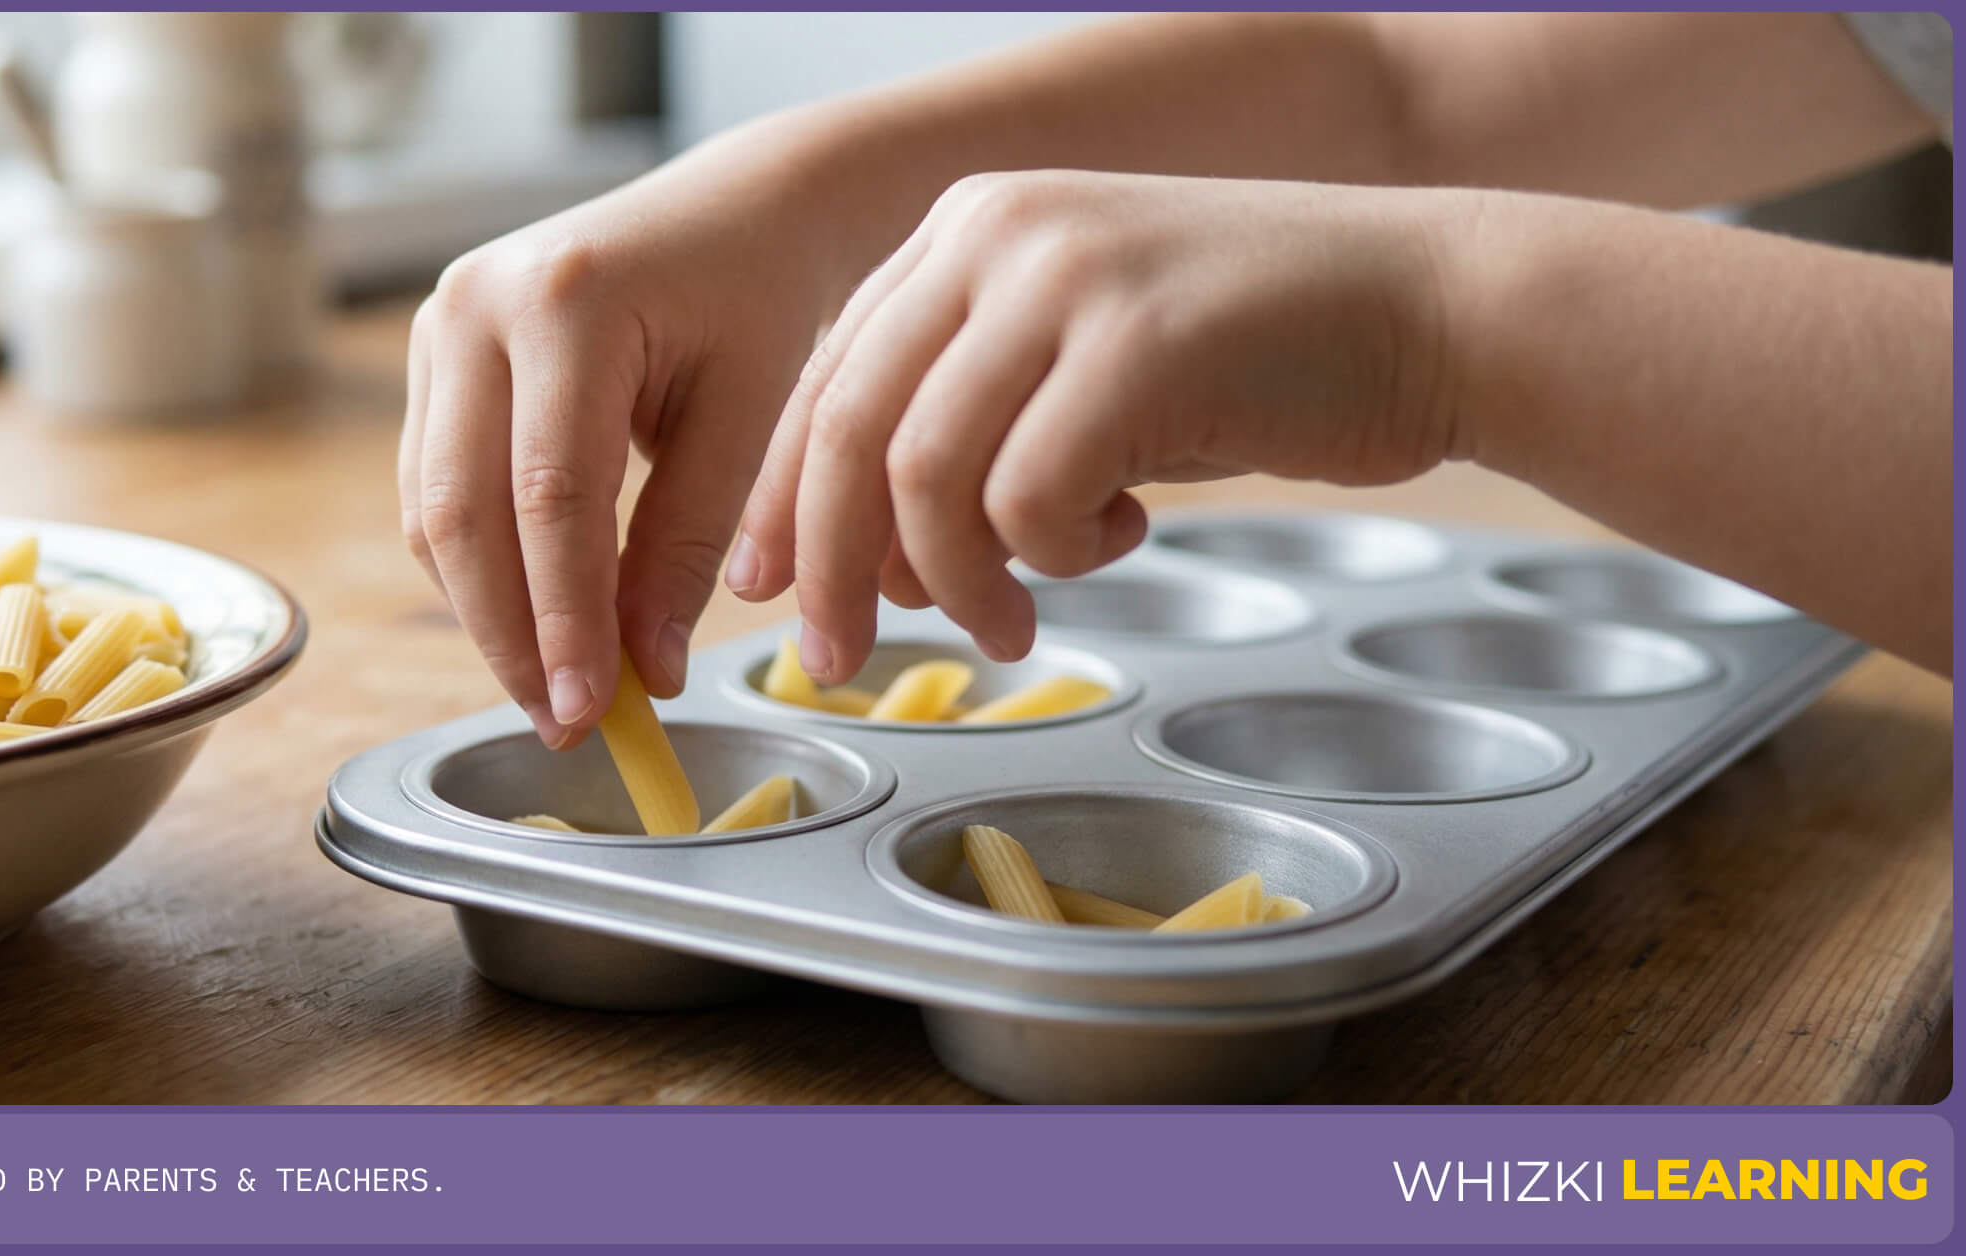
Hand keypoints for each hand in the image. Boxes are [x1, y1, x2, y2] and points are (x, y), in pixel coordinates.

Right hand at [400, 133, 871, 746]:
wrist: (734, 212)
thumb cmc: (759, 301)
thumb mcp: (750, 416)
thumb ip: (691, 544)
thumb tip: (646, 674)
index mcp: (566, 299)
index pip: (550, 495)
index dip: (565, 618)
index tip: (593, 710)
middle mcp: (477, 303)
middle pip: (463, 511)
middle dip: (510, 636)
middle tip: (564, 723)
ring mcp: (440, 325)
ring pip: (433, 511)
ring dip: (487, 615)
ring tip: (554, 692)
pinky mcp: (434, 356)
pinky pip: (436, 490)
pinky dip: (481, 570)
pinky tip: (535, 626)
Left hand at [729, 170, 1466, 682]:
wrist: (1433, 307)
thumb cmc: (1259, 354)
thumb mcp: (1080, 361)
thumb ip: (969, 424)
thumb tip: (860, 553)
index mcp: (969, 227)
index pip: (829, 377)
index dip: (783, 497)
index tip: (773, 590)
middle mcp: (999, 232)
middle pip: (846, 429)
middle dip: (831, 566)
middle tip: (839, 656)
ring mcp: (1067, 279)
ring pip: (922, 476)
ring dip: (953, 581)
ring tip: (1009, 622)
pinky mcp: (1134, 345)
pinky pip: (1026, 500)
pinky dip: (1054, 555)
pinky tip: (1120, 538)